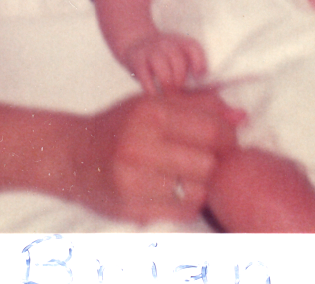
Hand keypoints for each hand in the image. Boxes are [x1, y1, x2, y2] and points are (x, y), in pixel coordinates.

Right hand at [70, 90, 242, 224]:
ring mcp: (134, 181)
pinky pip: (182, 212)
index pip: (212, 130)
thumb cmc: (121, 124)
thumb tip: (241, 117)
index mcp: (150, 113)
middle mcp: (141, 146)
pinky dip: (187, 202)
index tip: (224, 139)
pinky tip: (175, 189)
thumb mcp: (155, 103)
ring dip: (200, 184)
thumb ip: (199, 105)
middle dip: (214, 162)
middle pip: (209, 164)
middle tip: (205, 157)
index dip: (228, 137)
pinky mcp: (132, 209)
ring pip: (198, 191)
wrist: (73, 155)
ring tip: (188, 173)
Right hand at [123, 32, 207, 93]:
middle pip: (178, 61)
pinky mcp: (136, 61)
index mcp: (180, 42)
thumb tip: (216, 87)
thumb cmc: (164, 55)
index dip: (199, 62)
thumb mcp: (178, 53)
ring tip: (169, 95)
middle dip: (181, 80)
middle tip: (181, 92)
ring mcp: (151, 52)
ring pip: (163, 69)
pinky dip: (152, 90)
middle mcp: (166, 44)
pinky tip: (155, 95)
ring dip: (168, 85)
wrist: (135, 39)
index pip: (193, 47)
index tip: (199, 76)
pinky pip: (145, 78)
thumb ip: (194, 66)